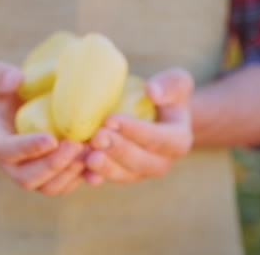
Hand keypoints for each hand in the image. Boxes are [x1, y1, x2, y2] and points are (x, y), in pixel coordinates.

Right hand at [0, 61, 84, 194]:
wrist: (14, 108)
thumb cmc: (5, 90)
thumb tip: (16, 79)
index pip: (7, 151)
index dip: (28, 148)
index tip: (51, 139)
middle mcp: (11, 163)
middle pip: (28, 178)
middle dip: (54, 165)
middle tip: (76, 145)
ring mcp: (31, 171)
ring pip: (48, 186)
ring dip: (70, 173)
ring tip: (90, 152)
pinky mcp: (51, 174)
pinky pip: (64, 185)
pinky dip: (81, 177)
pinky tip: (98, 161)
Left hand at [86, 68, 193, 182]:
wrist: (152, 114)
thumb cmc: (164, 94)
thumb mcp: (176, 82)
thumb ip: (172, 84)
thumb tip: (153, 92)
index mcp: (178, 141)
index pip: (159, 139)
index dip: (135, 131)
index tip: (111, 120)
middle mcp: (161, 162)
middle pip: (141, 162)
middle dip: (118, 151)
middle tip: (97, 137)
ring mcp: (140, 171)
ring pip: (124, 175)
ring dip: (105, 167)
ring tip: (88, 156)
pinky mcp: (121, 174)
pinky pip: (108, 179)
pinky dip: (94, 176)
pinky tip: (81, 171)